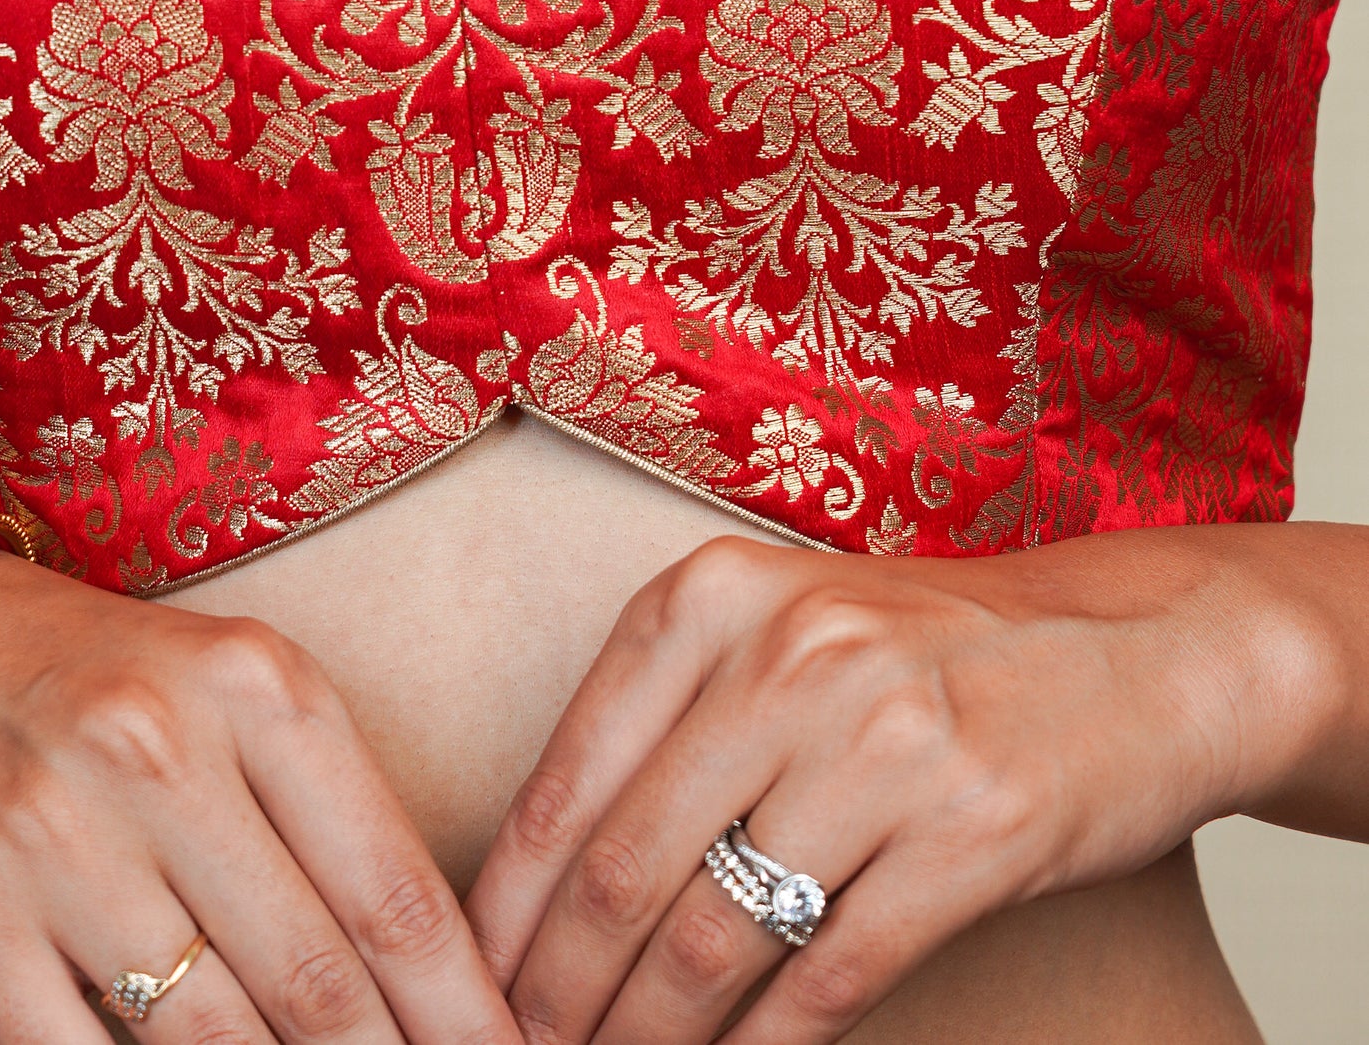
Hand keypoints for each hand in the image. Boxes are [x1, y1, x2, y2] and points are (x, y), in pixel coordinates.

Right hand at [0, 534, 518, 1044]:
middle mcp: (159, 748)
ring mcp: (54, 835)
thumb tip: (432, 989)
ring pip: (212, 1038)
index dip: (466, 1015)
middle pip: (318, 981)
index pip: (396, 892)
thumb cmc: (90, 682)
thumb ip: (326, 818)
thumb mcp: (228, 696)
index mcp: (253, 683)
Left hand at [466, 526, 1331, 1044]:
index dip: (504, 904)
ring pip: (719, 934)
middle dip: (557, 990)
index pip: (568, 775)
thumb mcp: (779, 635)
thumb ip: (666, 723)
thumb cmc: (925, 653)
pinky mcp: (977, 831)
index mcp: (715, 595)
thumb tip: (534, 877)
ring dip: (647, 1035)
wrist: (1133, 649)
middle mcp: (791, 654)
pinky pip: (833, 974)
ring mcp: (888, 741)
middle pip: (626, 867)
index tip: (462, 984)